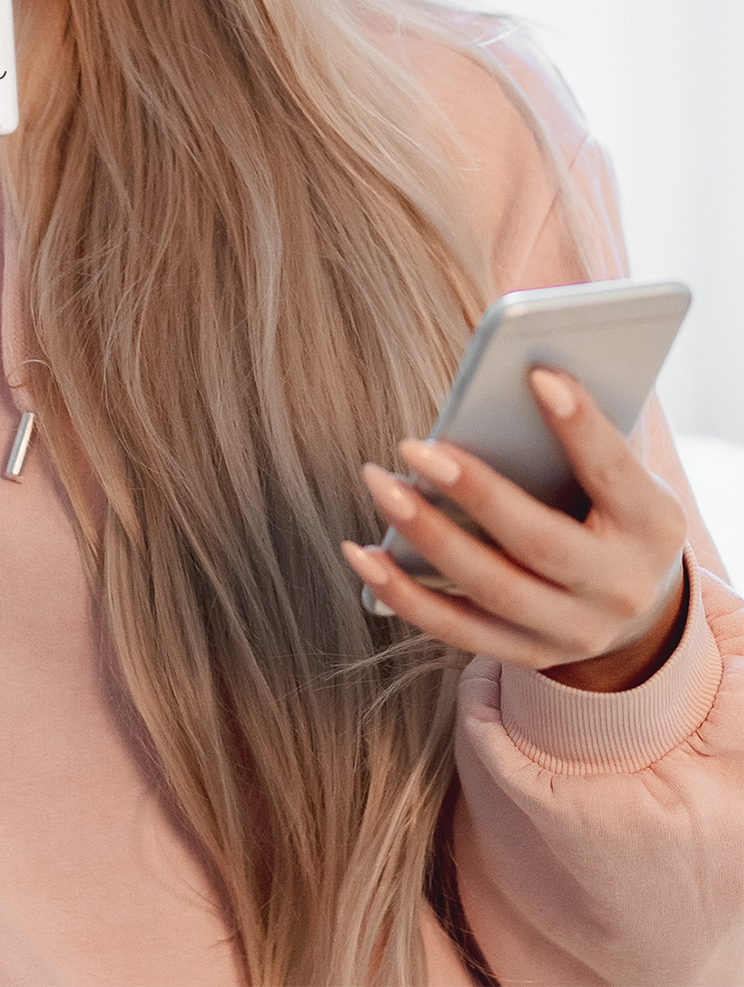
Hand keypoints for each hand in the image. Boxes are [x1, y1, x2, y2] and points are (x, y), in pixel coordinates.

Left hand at [341, 369, 688, 691]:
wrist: (636, 608)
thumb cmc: (610, 508)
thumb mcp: (620, 473)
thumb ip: (576, 430)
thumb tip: (512, 360)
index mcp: (652, 526)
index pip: (614, 472)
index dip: (582, 426)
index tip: (538, 375)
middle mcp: (619, 588)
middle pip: (540, 543)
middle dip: (475, 492)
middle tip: (412, 446)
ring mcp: (574, 631)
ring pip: (490, 589)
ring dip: (426, 536)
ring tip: (380, 485)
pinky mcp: (528, 654)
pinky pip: (455, 630)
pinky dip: (403, 593)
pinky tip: (361, 553)